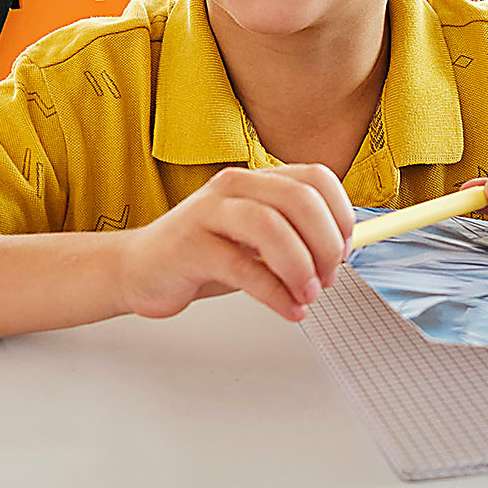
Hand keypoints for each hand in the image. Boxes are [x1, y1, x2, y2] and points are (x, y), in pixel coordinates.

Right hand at [118, 164, 354, 322]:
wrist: (142, 268)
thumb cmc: (205, 253)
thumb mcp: (255, 239)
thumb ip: (294, 237)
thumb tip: (342, 250)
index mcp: (255, 179)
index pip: (315, 178)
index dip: (341, 214)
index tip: (345, 249)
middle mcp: (234, 187)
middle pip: (299, 199)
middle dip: (325, 243)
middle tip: (328, 277)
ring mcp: (209, 213)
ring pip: (270, 227)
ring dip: (300, 266)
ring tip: (307, 294)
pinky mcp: (191, 247)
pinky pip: (243, 268)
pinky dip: (275, 293)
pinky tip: (288, 309)